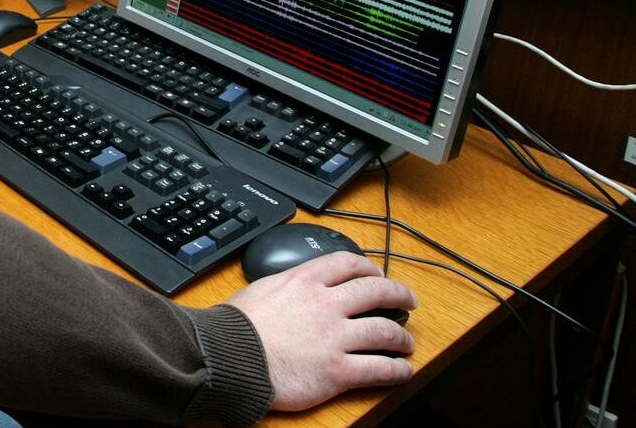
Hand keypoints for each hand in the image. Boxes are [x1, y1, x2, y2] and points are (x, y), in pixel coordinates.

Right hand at [227, 252, 417, 410]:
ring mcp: (335, 337)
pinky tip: (403, 370)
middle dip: (398, 295)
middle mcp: (326, 305)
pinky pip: (379, 369)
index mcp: (305, 280)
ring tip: (407, 342)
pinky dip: (397, 370)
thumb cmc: (236, 326)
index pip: (348, 264)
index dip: (369, 268)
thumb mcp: (260, 289)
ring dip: (401, 337)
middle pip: (376, 292)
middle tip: (407, 301)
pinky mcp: (338, 370)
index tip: (376, 274)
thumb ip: (284, 286)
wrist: (228, 355)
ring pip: (384, 331)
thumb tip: (289, 290)